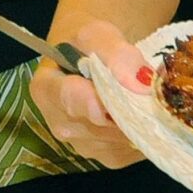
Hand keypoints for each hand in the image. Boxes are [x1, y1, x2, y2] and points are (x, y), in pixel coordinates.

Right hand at [27, 20, 149, 168]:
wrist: (92, 60)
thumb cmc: (88, 45)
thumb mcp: (98, 35)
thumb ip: (116, 54)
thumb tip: (140, 83)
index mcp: (46, 90)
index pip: (70, 100)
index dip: (96, 99)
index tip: (117, 94)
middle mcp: (60, 125)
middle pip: (100, 124)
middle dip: (126, 107)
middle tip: (146, 87)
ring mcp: (84, 145)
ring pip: (120, 137)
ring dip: (138, 117)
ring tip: (141, 95)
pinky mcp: (108, 157)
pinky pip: (132, 148)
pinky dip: (143, 130)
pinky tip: (140, 111)